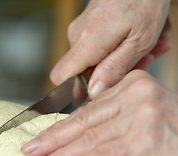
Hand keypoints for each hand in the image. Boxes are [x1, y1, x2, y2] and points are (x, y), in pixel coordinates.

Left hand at [22, 70, 177, 155]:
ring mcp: (143, 115)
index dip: (60, 127)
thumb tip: (75, 130)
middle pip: (84, 123)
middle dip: (53, 140)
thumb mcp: (142, 115)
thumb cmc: (174, 133)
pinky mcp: (147, 139)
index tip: (40, 139)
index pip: (87, 111)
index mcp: (132, 84)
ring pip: (90, 140)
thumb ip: (113, 117)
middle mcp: (136, 93)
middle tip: (30, 151)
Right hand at [50, 0, 170, 97]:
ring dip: (122, 58)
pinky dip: (119, 46)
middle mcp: (77, 35)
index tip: (98, 90)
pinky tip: (140, 38)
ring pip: (95, 58)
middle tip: (144, 61)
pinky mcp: (87, 24)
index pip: (60, 76)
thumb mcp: (139, 41)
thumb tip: (94, 92)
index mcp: (87, 42)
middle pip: (84, 71)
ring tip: (150, 46)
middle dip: (113, 72)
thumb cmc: (145, 1)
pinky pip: (98, 45)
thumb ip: (115, 69)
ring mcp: (80, 29)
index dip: (76, 89)